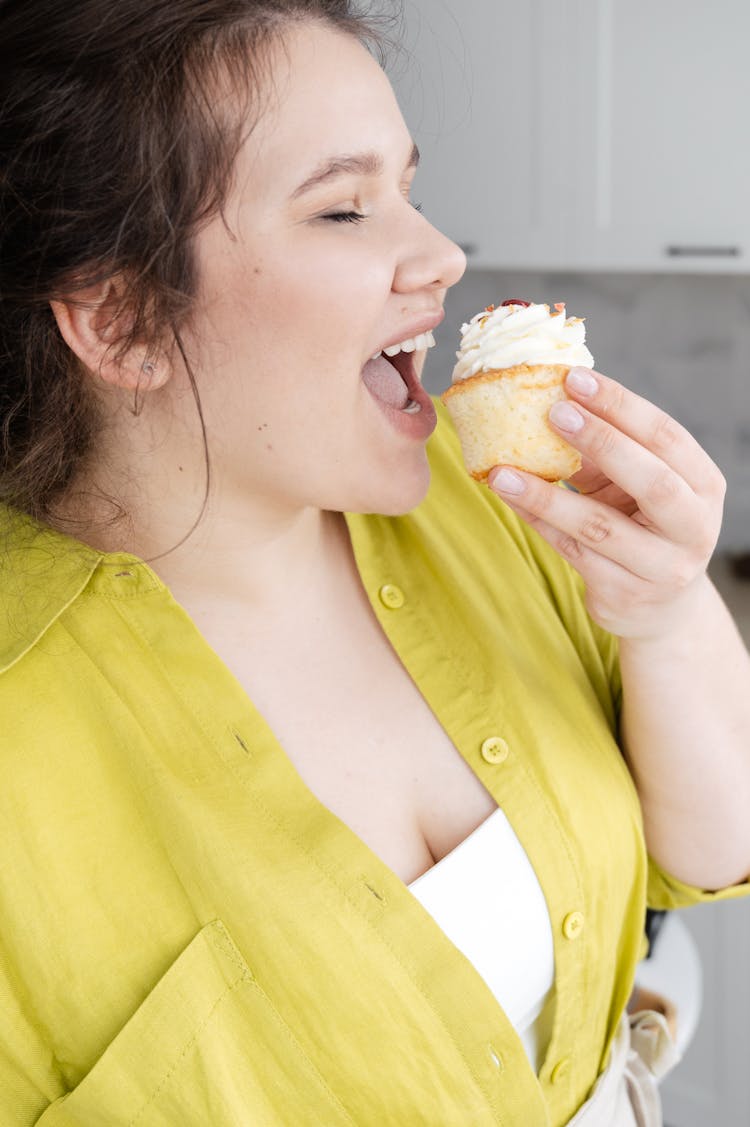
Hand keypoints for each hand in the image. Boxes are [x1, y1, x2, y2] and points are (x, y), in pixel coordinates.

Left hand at [487, 367, 725, 638]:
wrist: (659, 607)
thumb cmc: (643, 526)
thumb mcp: (635, 486)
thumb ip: (606, 452)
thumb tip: (548, 401)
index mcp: (704, 485)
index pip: (666, 436)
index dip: (621, 405)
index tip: (575, 378)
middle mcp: (694, 527)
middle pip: (651, 479)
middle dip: (601, 440)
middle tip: (554, 411)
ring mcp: (661, 566)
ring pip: (598, 524)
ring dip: (545, 494)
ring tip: (503, 470)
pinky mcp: (623, 593)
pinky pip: (571, 550)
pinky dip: (538, 521)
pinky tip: (510, 498)